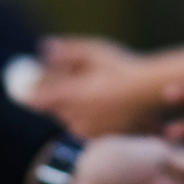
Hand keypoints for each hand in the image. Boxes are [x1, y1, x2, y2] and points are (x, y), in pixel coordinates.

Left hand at [31, 36, 162, 136]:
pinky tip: (96, 105)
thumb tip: (42, 47)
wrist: (150, 90)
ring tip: (86, 92)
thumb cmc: (122, 67)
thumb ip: (67, 50)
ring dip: (68, 109)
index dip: (33, 92)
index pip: (38, 100)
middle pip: (52, 109)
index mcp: (71, 95)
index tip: (33, 85)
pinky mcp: (98, 137)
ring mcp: (88, 129)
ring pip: (66, 120)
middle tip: (68, 83)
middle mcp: (76, 115)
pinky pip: (81, 128)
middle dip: (54, 97)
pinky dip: (82, 118)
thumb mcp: (95, 51)